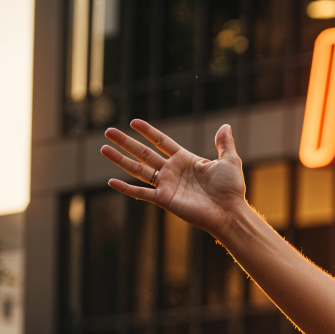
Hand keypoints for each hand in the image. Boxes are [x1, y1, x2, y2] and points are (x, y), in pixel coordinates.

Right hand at [102, 120, 248, 237]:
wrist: (229, 212)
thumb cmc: (231, 189)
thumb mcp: (229, 161)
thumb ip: (224, 144)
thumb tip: (224, 125)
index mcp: (185, 160)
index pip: (162, 142)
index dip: (148, 132)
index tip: (133, 121)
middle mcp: (172, 171)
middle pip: (144, 153)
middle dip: (126, 142)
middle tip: (108, 131)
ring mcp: (167, 185)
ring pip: (138, 169)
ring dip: (120, 159)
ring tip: (103, 148)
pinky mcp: (164, 200)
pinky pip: (141, 193)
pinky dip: (126, 188)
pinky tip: (111, 181)